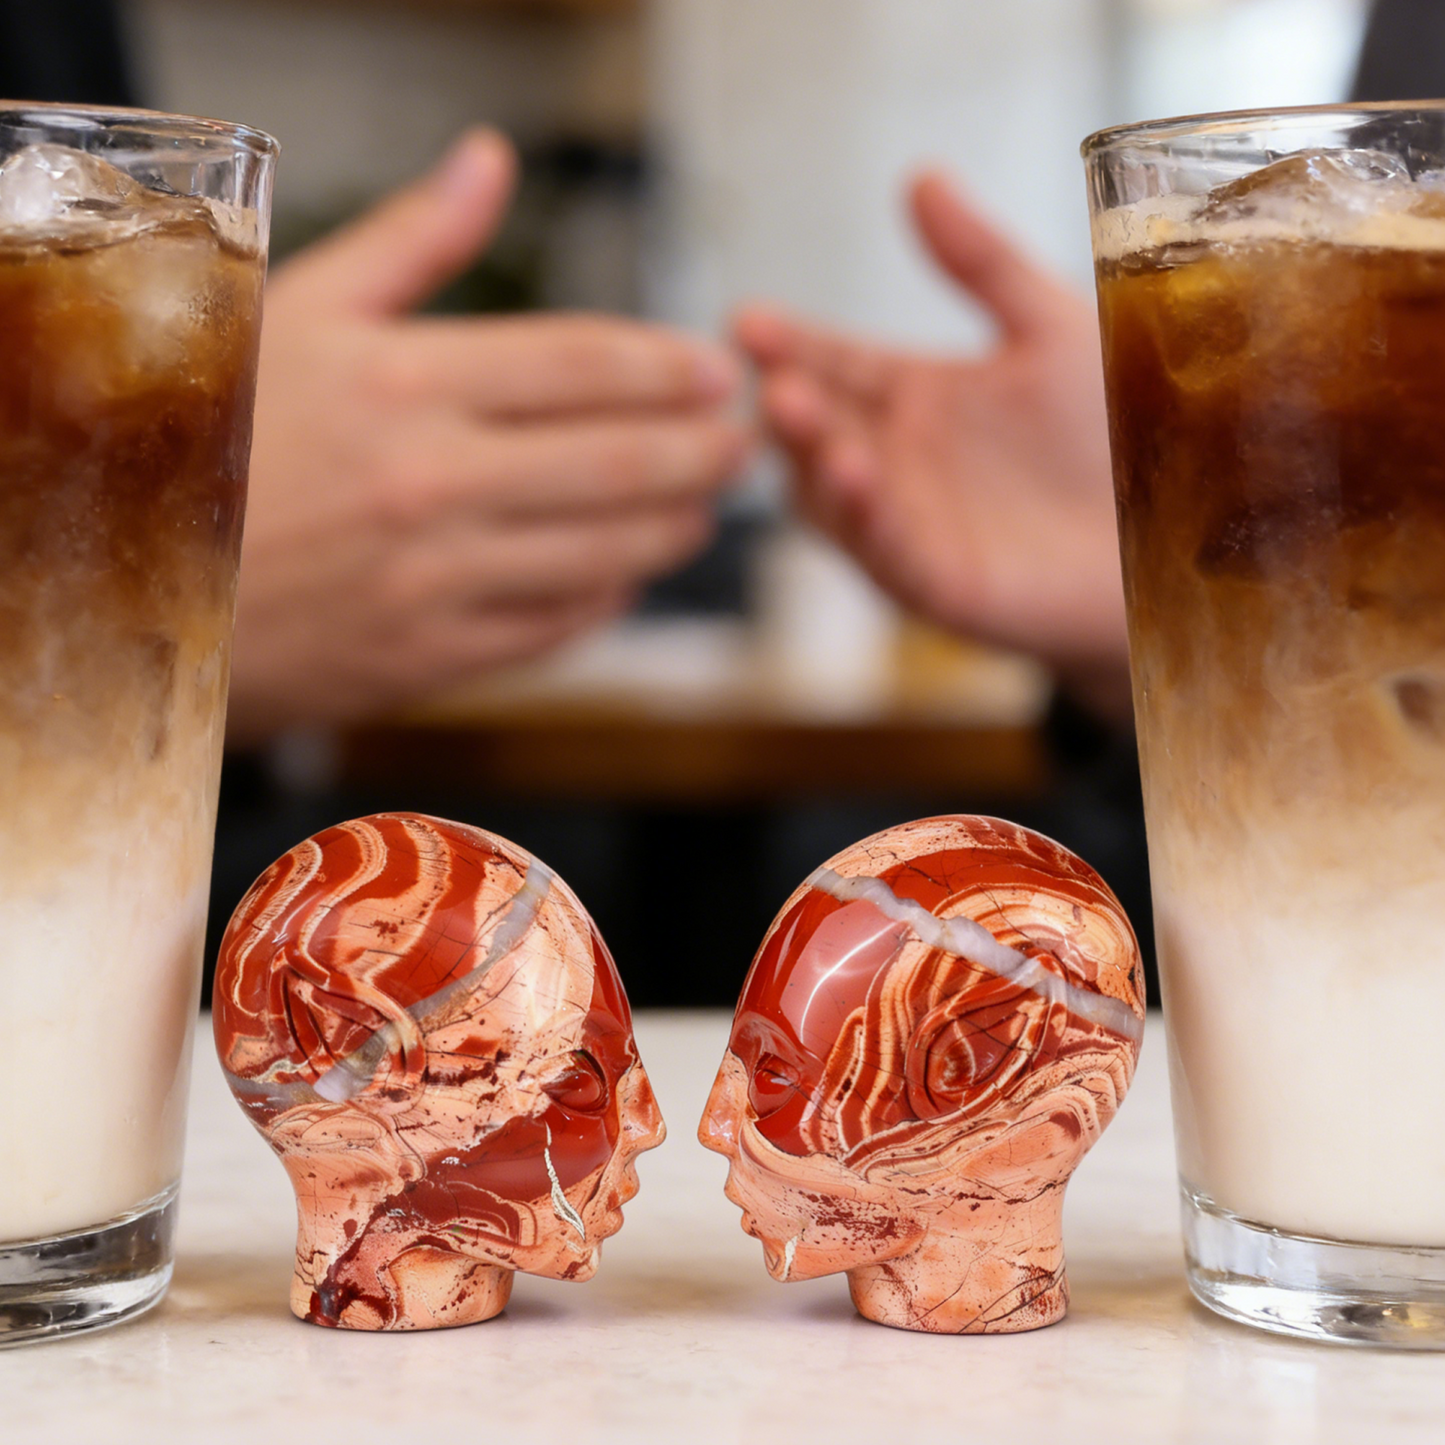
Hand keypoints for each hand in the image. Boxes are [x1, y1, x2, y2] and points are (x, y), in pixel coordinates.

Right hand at [229, 129, 748, 742]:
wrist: (136, 580)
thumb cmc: (217, 433)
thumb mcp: (294, 313)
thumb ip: (412, 243)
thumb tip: (491, 160)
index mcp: (404, 381)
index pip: (583, 364)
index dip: (672, 369)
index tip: (720, 371)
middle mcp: (431, 480)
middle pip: (620, 462)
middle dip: (705, 452)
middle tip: (749, 441)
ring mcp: (435, 576)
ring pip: (604, 553)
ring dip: (675, 529)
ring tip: (708, 508)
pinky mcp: (431, 655)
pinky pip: (554, 628)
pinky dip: (608, 601)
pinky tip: (631, 576)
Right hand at [736, 173, 1127, 715]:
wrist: (1176, 526)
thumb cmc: (1118, 433)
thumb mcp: (1050, 328)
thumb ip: (982, 262)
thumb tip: (921, 177)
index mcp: (914, 397)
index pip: (832, 363)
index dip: (789, 343)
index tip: (747, 319)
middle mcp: (897, 461)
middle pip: (817, 430)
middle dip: (787, 402)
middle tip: (768, 373)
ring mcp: (910, 525)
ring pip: (831, 498)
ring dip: (810, 459)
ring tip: (800, 417)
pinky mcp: (939, 583)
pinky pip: (888, 553)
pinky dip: (866, 520)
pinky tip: (856, 478)